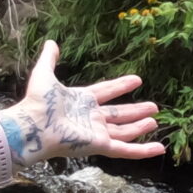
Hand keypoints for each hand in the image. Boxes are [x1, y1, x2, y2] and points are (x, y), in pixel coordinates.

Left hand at [13, 40, 165, 162]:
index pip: (105, 91)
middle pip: (118, 114)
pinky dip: (142, 151)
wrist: (34, 125)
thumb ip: (49, 59)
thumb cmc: (38, 102)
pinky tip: (159, 148)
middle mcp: (90, 117)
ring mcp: (96, 132)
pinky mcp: (100, 145)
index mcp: (80, 100)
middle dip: (135, 110)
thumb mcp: (44, 74)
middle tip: (153, 106)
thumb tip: (51, 42)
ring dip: (140, 127)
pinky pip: (125, 149)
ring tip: (154, 121)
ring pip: (124, 131)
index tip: (137, 79)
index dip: (120, 86)